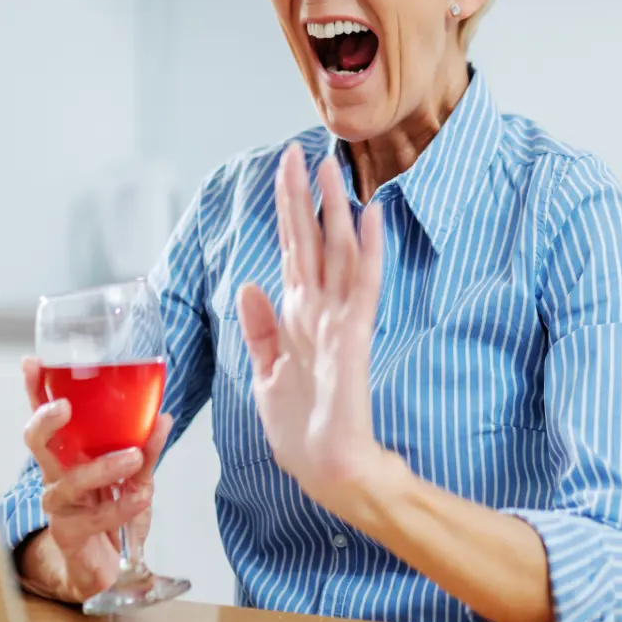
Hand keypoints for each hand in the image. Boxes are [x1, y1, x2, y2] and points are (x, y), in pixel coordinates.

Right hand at [17, 357, 173, 601]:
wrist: (110, 570)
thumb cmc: (114, 515)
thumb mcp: (136, 479)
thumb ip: (147, 451)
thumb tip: (163, 417)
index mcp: (69, 453)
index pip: (46, 416)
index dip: (36, 390)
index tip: (32, 363)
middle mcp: (56, 475)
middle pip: (35, 442)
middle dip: (45, 420)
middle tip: (65, 407)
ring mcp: (59, 504)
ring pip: (66, 481)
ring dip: (101, 467)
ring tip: (131, 458)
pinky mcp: (69, 533)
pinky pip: (92, 517)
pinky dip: (121, 505)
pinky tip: (140, 499)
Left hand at [236, 144, 402, 519]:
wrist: (328, 472)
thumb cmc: (303, 430)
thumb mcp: (265, 374)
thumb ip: (260, 330)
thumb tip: (249, 285)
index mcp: (296, 318)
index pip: (291, 250)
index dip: (287, 209)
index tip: (284, 169)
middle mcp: (318, 312)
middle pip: (314, 240)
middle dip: (308, 195)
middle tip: (305, 149)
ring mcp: (339, 322)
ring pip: (340, 252)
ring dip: (338, 209)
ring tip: (338, 166)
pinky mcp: (354, 339)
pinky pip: (363, 286)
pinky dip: (369, 250)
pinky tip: (372, 216)